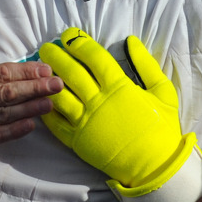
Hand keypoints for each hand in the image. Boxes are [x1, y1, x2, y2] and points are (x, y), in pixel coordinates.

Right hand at [0, 39, 62, 159]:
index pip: (0, 73)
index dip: (25, 70)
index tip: (44, 68)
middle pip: (8, 92)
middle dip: (35, 87)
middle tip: (57, 84)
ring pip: (6, 113)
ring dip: (31, 108)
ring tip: (51, 102)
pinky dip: (15, 130)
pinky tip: (31, 124)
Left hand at [40, 28, 201, 201]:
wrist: (155, 167)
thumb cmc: (161, 128)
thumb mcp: (162, 91)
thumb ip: (145, 64)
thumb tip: (131, 40)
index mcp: (119, 87)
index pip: (93, 57)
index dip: (79, 42)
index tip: (69, 35)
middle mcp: (98, 101)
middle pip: (71, 72)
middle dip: (57, 55)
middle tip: (47, 46)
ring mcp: (85, 122)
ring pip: (59, 95)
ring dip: (47, 79)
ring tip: (38, 69)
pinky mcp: (77, 141)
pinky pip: (55, 122)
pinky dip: (46, 108)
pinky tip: (39, 97)